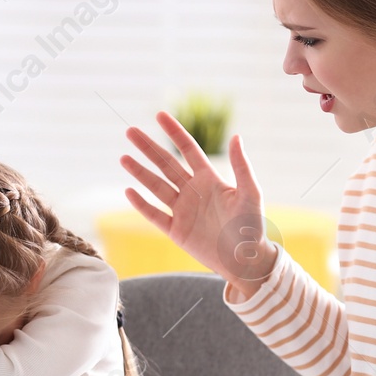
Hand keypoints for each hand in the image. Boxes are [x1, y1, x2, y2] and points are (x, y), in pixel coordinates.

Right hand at [121, 112, 274, 300]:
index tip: (160, 115)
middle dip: (148, 148)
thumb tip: (236, 136)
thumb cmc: (252, 227)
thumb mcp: (250, 194)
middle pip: (166, 164)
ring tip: (124, 157)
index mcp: (210, 179)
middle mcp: (193, 191)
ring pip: (156, 186)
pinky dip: (142, 204)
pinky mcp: (176, 230)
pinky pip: (155, 215)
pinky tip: (129, 191)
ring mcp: (183, 210)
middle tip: (131, 131)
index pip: (188, 149)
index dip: (174, 132)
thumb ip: (241, 167)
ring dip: (140, 172)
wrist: (245, 261)